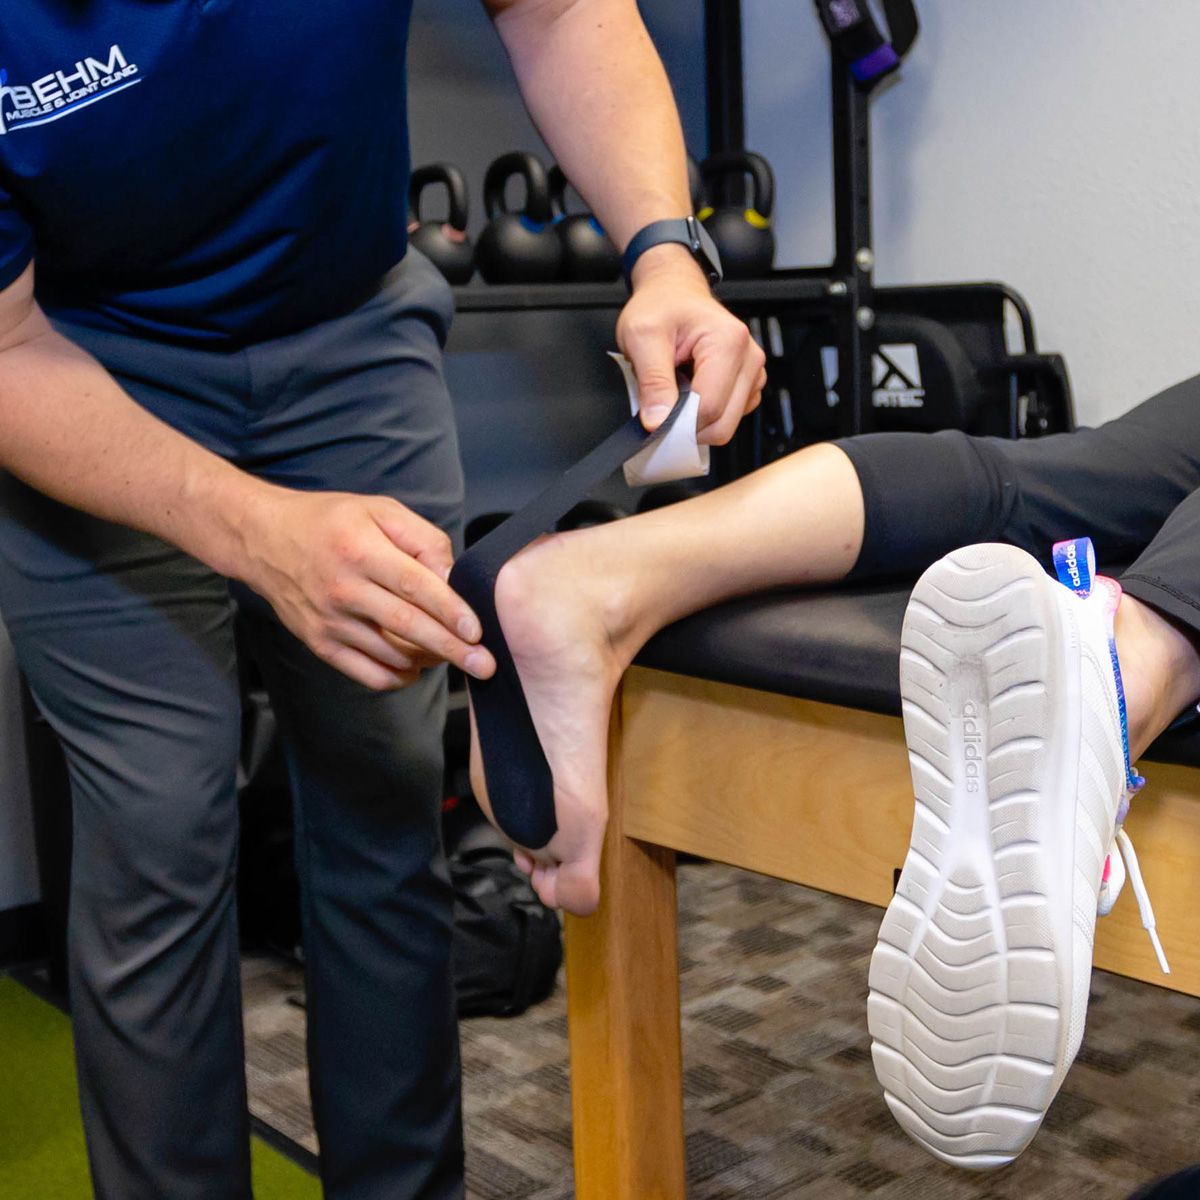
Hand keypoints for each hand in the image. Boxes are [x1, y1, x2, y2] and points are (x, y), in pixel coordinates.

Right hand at [241, 486, 496, 689]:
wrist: (264, 539)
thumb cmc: (332, 522)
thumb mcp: (379, 510)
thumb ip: (423, 540)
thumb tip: (453, 577)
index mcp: (361, 551)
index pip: (415, 587)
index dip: (449, 611)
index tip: (477, 631)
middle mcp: (343, 589)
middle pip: (407, 626)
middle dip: (452, 649)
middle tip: (484, 665)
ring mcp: (329, 621)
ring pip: (390, 654)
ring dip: (428, 660)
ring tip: (453, 655)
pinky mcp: (319, 643)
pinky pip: (366, 673)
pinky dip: (397, 677)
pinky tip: (415, 665)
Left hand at [616, 245, 765, 444]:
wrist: (673, 292)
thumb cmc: (661, 305)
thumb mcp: (642, 336)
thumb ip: (652, 380)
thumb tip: (658, 421)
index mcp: (729, 342)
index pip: (709, 408)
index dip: (678, 423)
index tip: (654, 418)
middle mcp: (750, 358)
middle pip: (723, 423)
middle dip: (687, 425)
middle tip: (661, 405)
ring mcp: (753, 373)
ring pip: (726, 425)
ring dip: (696, 419)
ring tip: (677, 388)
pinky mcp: (748, 384)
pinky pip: (728, 418)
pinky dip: (705, 414)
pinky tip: (690, 391)